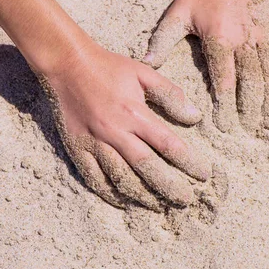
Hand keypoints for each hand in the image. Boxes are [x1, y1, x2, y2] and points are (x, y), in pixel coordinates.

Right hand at [38, 43, 210, 210]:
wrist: (66, 63)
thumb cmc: (108, 67)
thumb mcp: (143, 73)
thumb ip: (170, 94)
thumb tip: (195, 117)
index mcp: (135, 113)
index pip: (168, 145)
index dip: (189, 163)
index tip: (203, 174)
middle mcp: (115, 131)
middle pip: (147, 168)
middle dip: (169, 187)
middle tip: (186, 201)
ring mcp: (94, 142)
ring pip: (121, 177)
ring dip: (142, 195)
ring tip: (159, 206)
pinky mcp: (77, 148)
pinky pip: (93, 178)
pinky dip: (109, 193)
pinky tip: (123, 202)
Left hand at [144, 0, 268, 132]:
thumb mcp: (177, 15)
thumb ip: (162, 42)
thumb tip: (147, 64)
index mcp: (220, 41)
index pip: (224, 81)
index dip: (225, 106)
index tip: (224, 126)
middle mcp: (243, 43)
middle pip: (250, 83)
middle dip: (252, 110)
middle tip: (252, 132)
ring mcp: (261, 39)